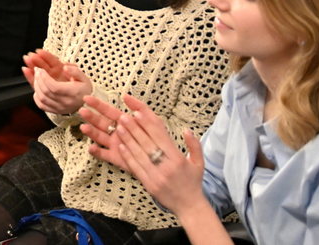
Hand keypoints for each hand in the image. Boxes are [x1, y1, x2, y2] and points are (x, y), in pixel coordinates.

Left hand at [22, 49, 93, 114]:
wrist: (87, 104)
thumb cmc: (85, 89)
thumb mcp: (84, 77)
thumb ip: (75, 71)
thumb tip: (65, 67)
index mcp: (73, 93)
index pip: (54, 87)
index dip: (44, 77)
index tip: (41, 69)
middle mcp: (65, 102)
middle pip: (46, 92)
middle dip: (38, 79)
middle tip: (37, 69)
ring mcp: (59, 108)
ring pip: (42, 99)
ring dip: (36, 86)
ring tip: (36, 77)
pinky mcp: (55, 111)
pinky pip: (42, 106)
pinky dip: (36, 97)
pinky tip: (37, 88)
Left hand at [87, 94, 209, 217]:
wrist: (189, 207)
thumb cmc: (193, 182)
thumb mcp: (199, 162)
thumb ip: (194, 145)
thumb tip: (187, 130)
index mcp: (177, 158)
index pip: (160, 136)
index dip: (148, 124)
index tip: (138, 113)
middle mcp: (166, 166)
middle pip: (147, 143)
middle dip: (134, 128)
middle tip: (123, 116)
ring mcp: (156, 176)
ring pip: (139, 154)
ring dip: (127, 139)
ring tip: (119, 127)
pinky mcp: (149, 185)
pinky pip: (136, 168)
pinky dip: (127, 156)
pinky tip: (121, 146)